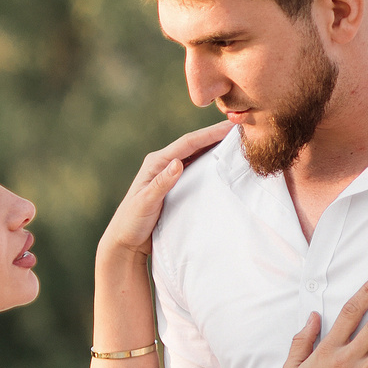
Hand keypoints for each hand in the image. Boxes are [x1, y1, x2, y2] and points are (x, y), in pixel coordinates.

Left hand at [97, 122, 234, 260]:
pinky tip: (223, 161)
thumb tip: (177, 162)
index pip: (187, 143)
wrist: (125, 241)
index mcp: (156, 163)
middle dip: (216, 135)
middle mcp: (163, 164)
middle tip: (242, 128)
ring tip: (237, 140)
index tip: (231, 126)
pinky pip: (196, 169)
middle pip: (194, 145)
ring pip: (196, 155)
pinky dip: (209, 162)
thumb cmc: (131, 222)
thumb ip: (161, 184)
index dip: (210, 133)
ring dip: (215, 147)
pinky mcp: (175, 186)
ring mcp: (169, 174)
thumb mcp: (145, 202)